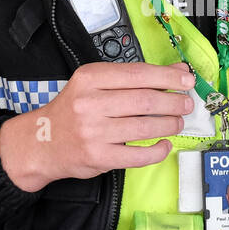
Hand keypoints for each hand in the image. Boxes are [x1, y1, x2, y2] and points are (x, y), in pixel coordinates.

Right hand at [0, 62, 195, 192]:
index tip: (187, 80)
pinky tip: (164, 144)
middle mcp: (90, 104)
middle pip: (145, 101)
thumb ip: (135, 77)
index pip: (138, 74)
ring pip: (145, 127)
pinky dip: (157, 150)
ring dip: (169, 124)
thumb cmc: (73, 110)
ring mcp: (94, 132)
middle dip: (173, 102)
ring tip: (177, 122)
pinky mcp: (98, 157)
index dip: (168, 78)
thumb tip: (176, 72)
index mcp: (90, 79)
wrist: (41, 142)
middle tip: (186, 104)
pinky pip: (138, 155)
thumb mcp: (97, 84)